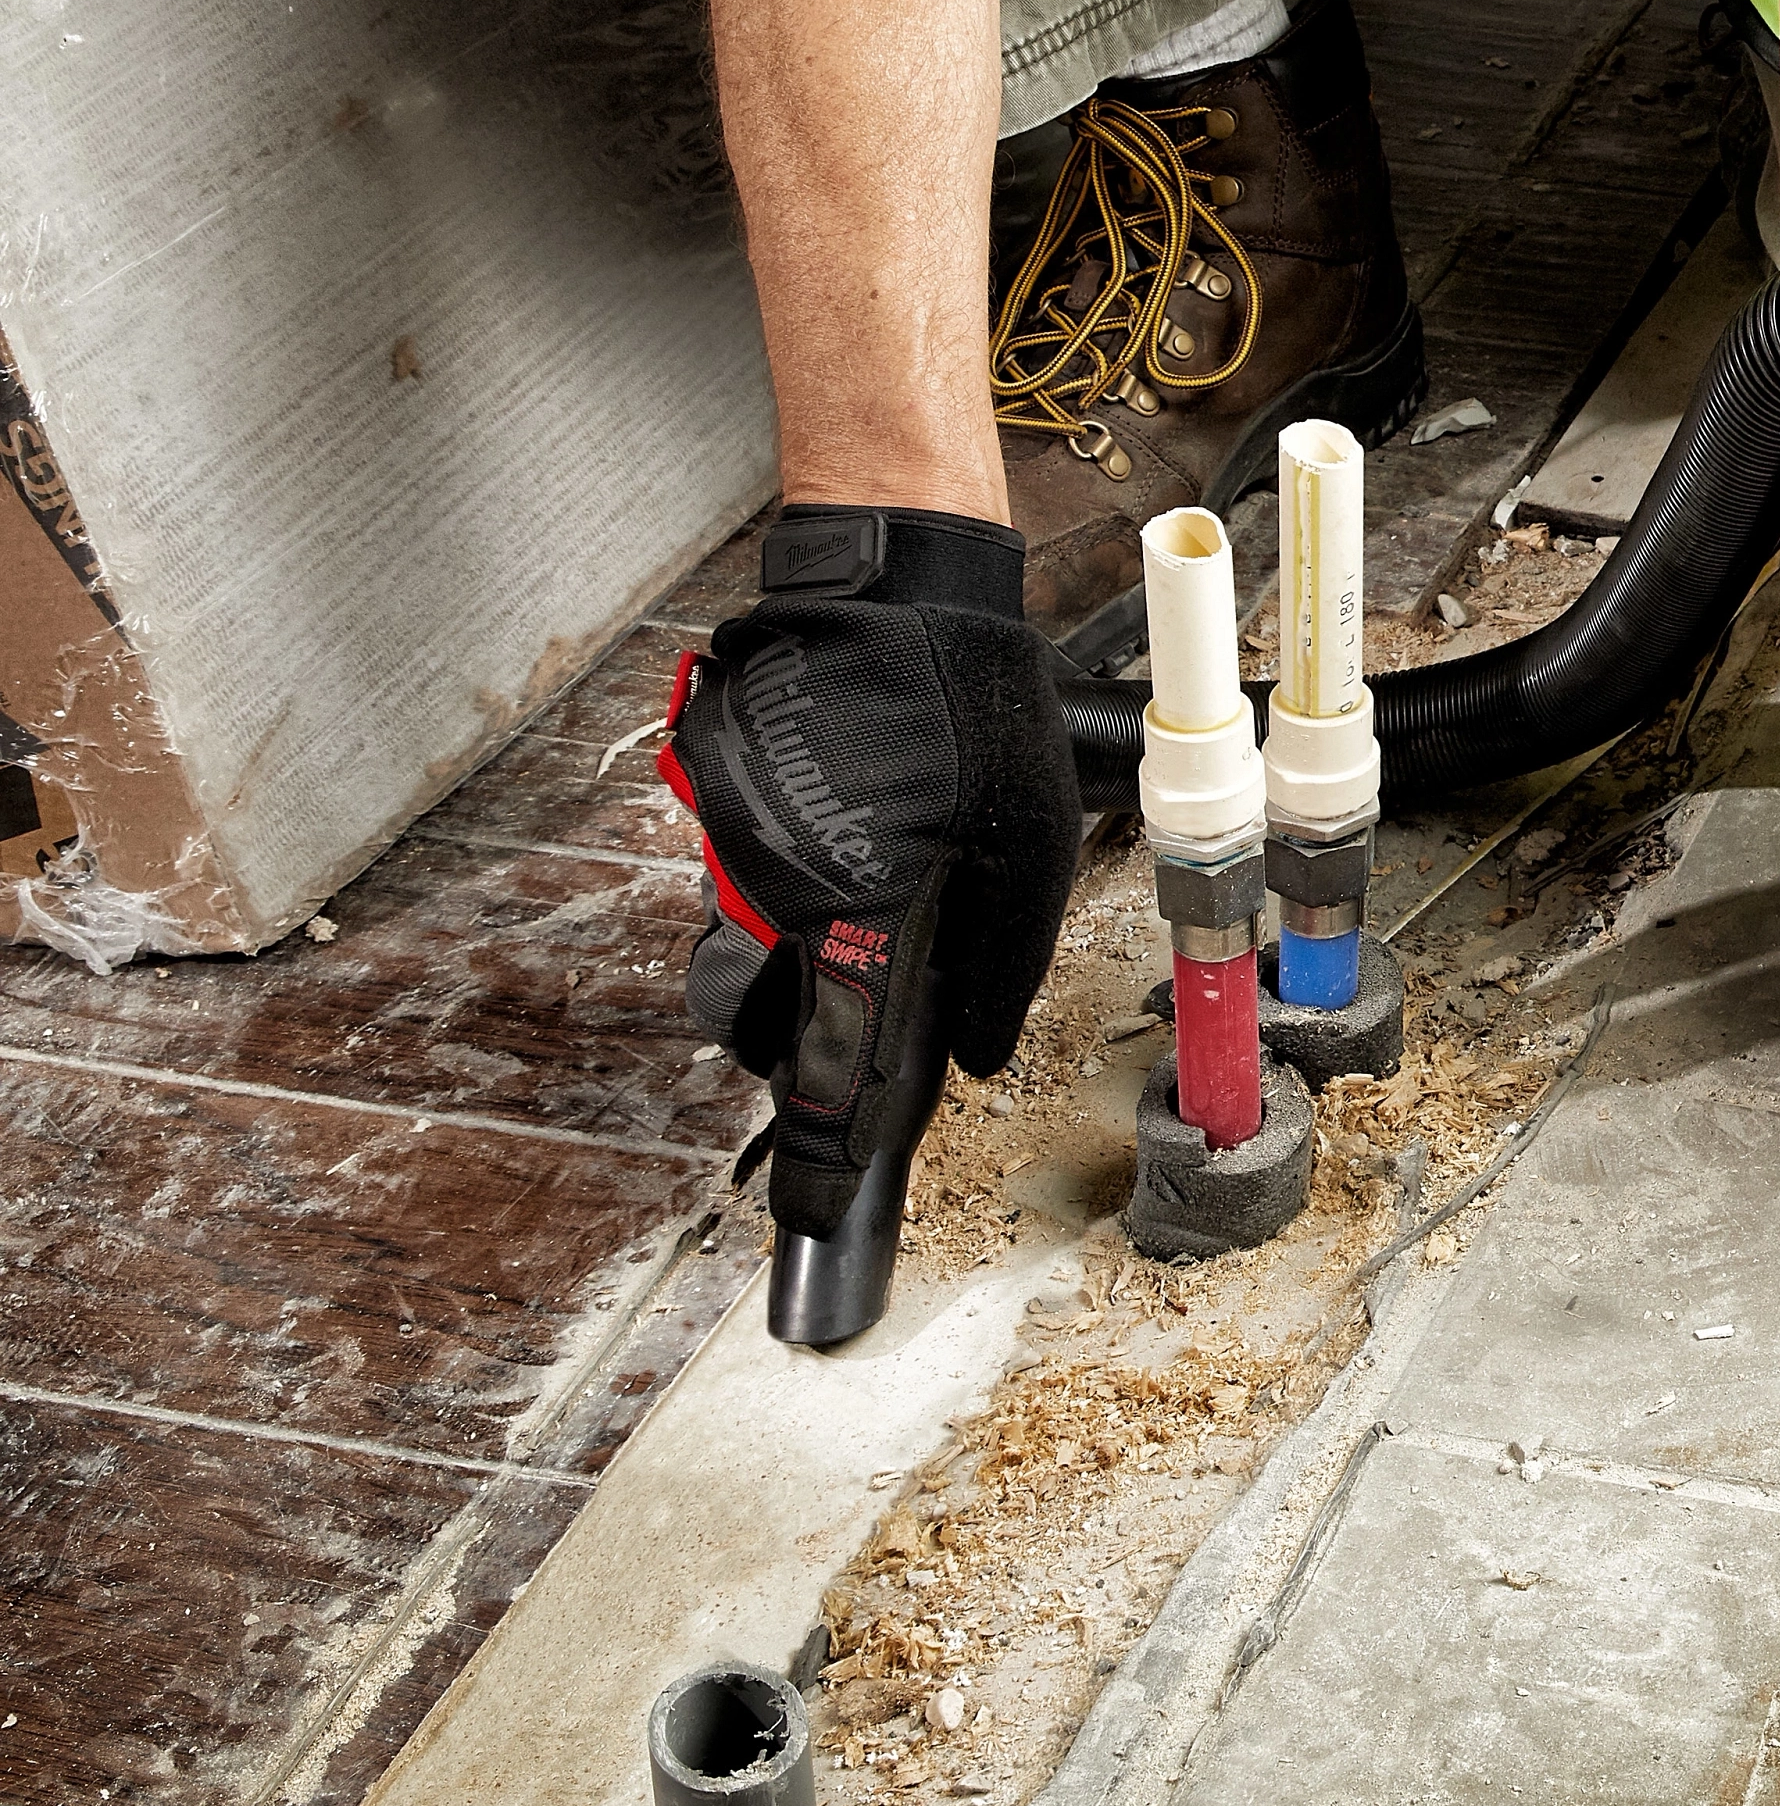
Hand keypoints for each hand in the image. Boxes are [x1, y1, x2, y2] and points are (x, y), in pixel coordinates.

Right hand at [664, 507, 1079, 1285]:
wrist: (888, 586)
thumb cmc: (969, 702)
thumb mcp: (1031, 843)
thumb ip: (1005, 961)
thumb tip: (982, 1052)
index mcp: (855, 908)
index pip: (831, 1068)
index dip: (828, 1155)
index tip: (819, 1218)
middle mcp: (775, 890)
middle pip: (763, 1031)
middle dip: (801, 1062)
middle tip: (851, 1064)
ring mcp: (735, 851)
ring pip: (745, 964)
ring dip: (794, 980)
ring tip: (862, 946)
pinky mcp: (722, 813)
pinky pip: (747, 892)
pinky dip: (790, 902)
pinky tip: (854, 855)